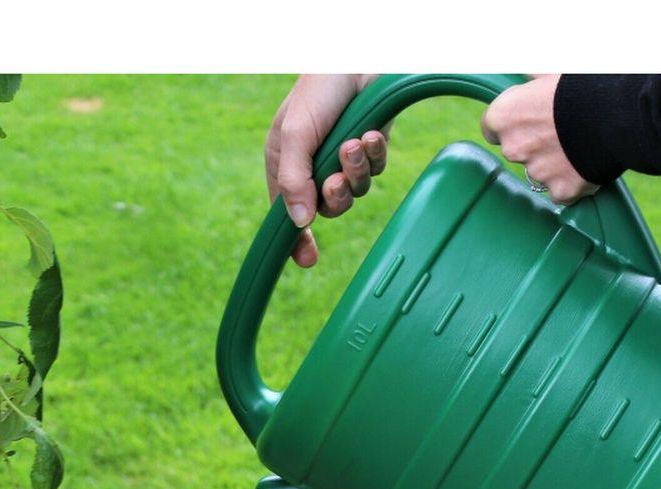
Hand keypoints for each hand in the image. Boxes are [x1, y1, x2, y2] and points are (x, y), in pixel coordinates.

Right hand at [265, 74, 388, 267]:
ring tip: (355, 143)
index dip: (296, 240)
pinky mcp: (370, 150)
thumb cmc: (318, 91)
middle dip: (334, 197)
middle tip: (335, 179)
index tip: (306, 261)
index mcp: (286, 165)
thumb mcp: (295, 135)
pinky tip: (372, 135)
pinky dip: (374, 155)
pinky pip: (375, 170)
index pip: (288, 214)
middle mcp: (314, 167)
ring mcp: (343, 159)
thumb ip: (293, 179)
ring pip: (354, 192)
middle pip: (327, 208)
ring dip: (355, 171)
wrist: (358, 55)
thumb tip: (299, 223)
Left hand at [481, 75, 598, 205]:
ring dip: (554, 163)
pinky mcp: (560, 190)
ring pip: (540, 172)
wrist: (617, 113)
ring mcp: (537, 173)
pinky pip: (561, 191)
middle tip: (561, 129)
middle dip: (534, 144)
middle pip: (517, 150)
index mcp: (505, 116)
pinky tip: (587, 165)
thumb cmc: (584, 85)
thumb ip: (533, 75)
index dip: (511, 123)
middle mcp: (513, 148)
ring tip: (579, 144)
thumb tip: (526, 71)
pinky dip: (572, 182)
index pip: (492, 128)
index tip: (524, 120)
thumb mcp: (553, 70)